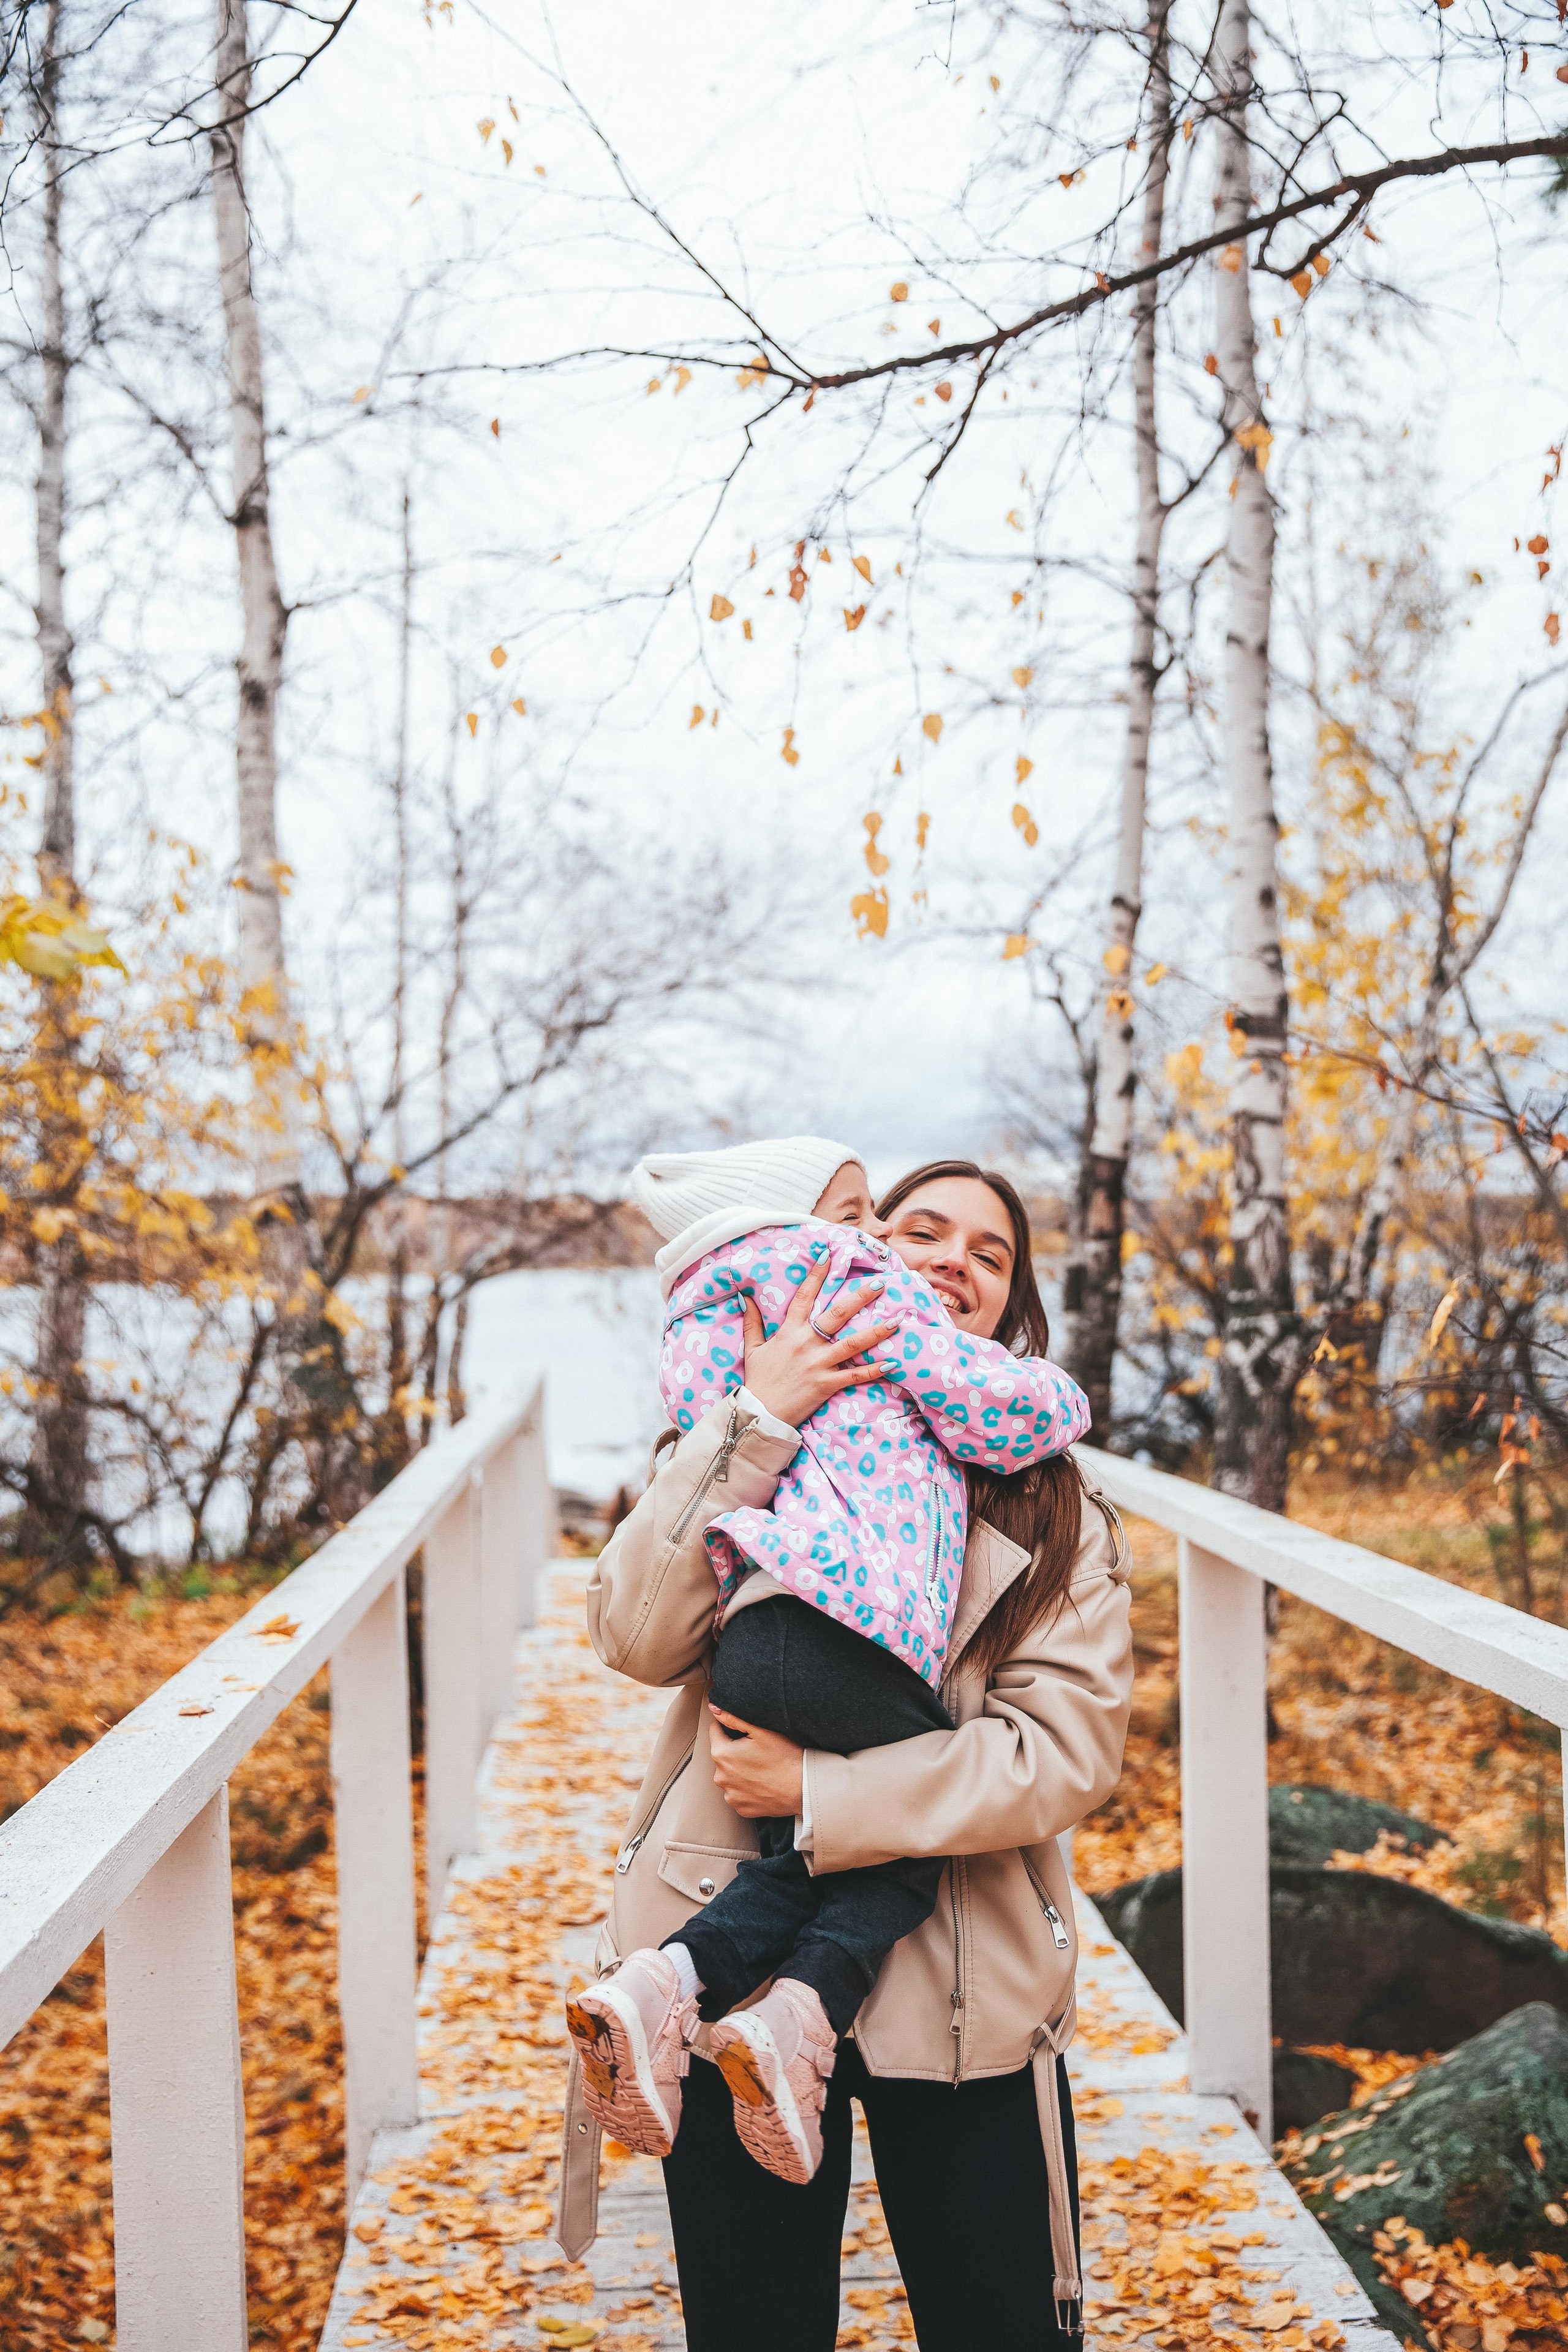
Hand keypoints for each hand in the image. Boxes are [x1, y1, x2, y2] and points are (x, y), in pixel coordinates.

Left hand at [709, 1705, 806, 1817]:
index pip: (716, 1732)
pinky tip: (762, 1783)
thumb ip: (733, 1718)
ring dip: (740, 1771)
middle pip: (723, 1755)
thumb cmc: (784, 1757)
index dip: (730, 1728)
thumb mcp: (760, 1731)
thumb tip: (715, 1709)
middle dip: (735, 1751)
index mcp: (721, 1754)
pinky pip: (739, 1793)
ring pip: (730, 1775)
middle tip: (758, 1751)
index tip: (746, 1734)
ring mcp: (730, 1795)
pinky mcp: (741, 1808)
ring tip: (762, 1768)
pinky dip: (747, 1788)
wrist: (803, 1788)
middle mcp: (721, 1777)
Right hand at [740, 1250, 901, 1426]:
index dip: (816, 1274)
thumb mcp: (752, 1348)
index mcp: (789, 1332)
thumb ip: (753, 1321)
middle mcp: (806, 1343)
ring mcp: (818, 1364)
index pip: (804, 1296)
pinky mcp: (827, 1384)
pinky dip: (873, 1369)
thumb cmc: (758, 1380)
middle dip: (860, 1297)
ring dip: (877, 1331)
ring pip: (853, 1343)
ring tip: (898, 1320)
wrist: (759, 1414)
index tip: (828, 1254)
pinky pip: (854, 1375)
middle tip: (881, 1283)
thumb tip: (745, 1296)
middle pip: (837, 1314)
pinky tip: (892, 1362)